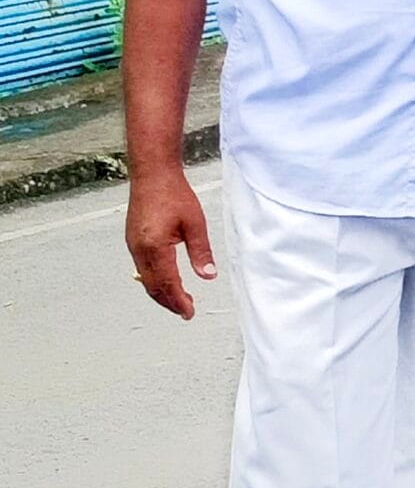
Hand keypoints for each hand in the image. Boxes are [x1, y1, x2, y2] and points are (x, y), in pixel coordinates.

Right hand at [127, 167, 215, 318]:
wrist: (153, 175)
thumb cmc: (174, 194)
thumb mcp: (195, 223)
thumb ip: (200, 251)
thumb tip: (208, 275)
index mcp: (154, 248)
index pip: (167, 283)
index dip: (178, 301)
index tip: (189, 312)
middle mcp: (139, 250)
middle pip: (153, 286)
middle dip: (169, 301)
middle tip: (186, 311)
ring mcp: (133, 246)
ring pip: (146, 279)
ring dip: (161, 292)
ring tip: (179, 299)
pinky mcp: (133, 240)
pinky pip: (143, 268)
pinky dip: (154, 280)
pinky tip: (166, 280)